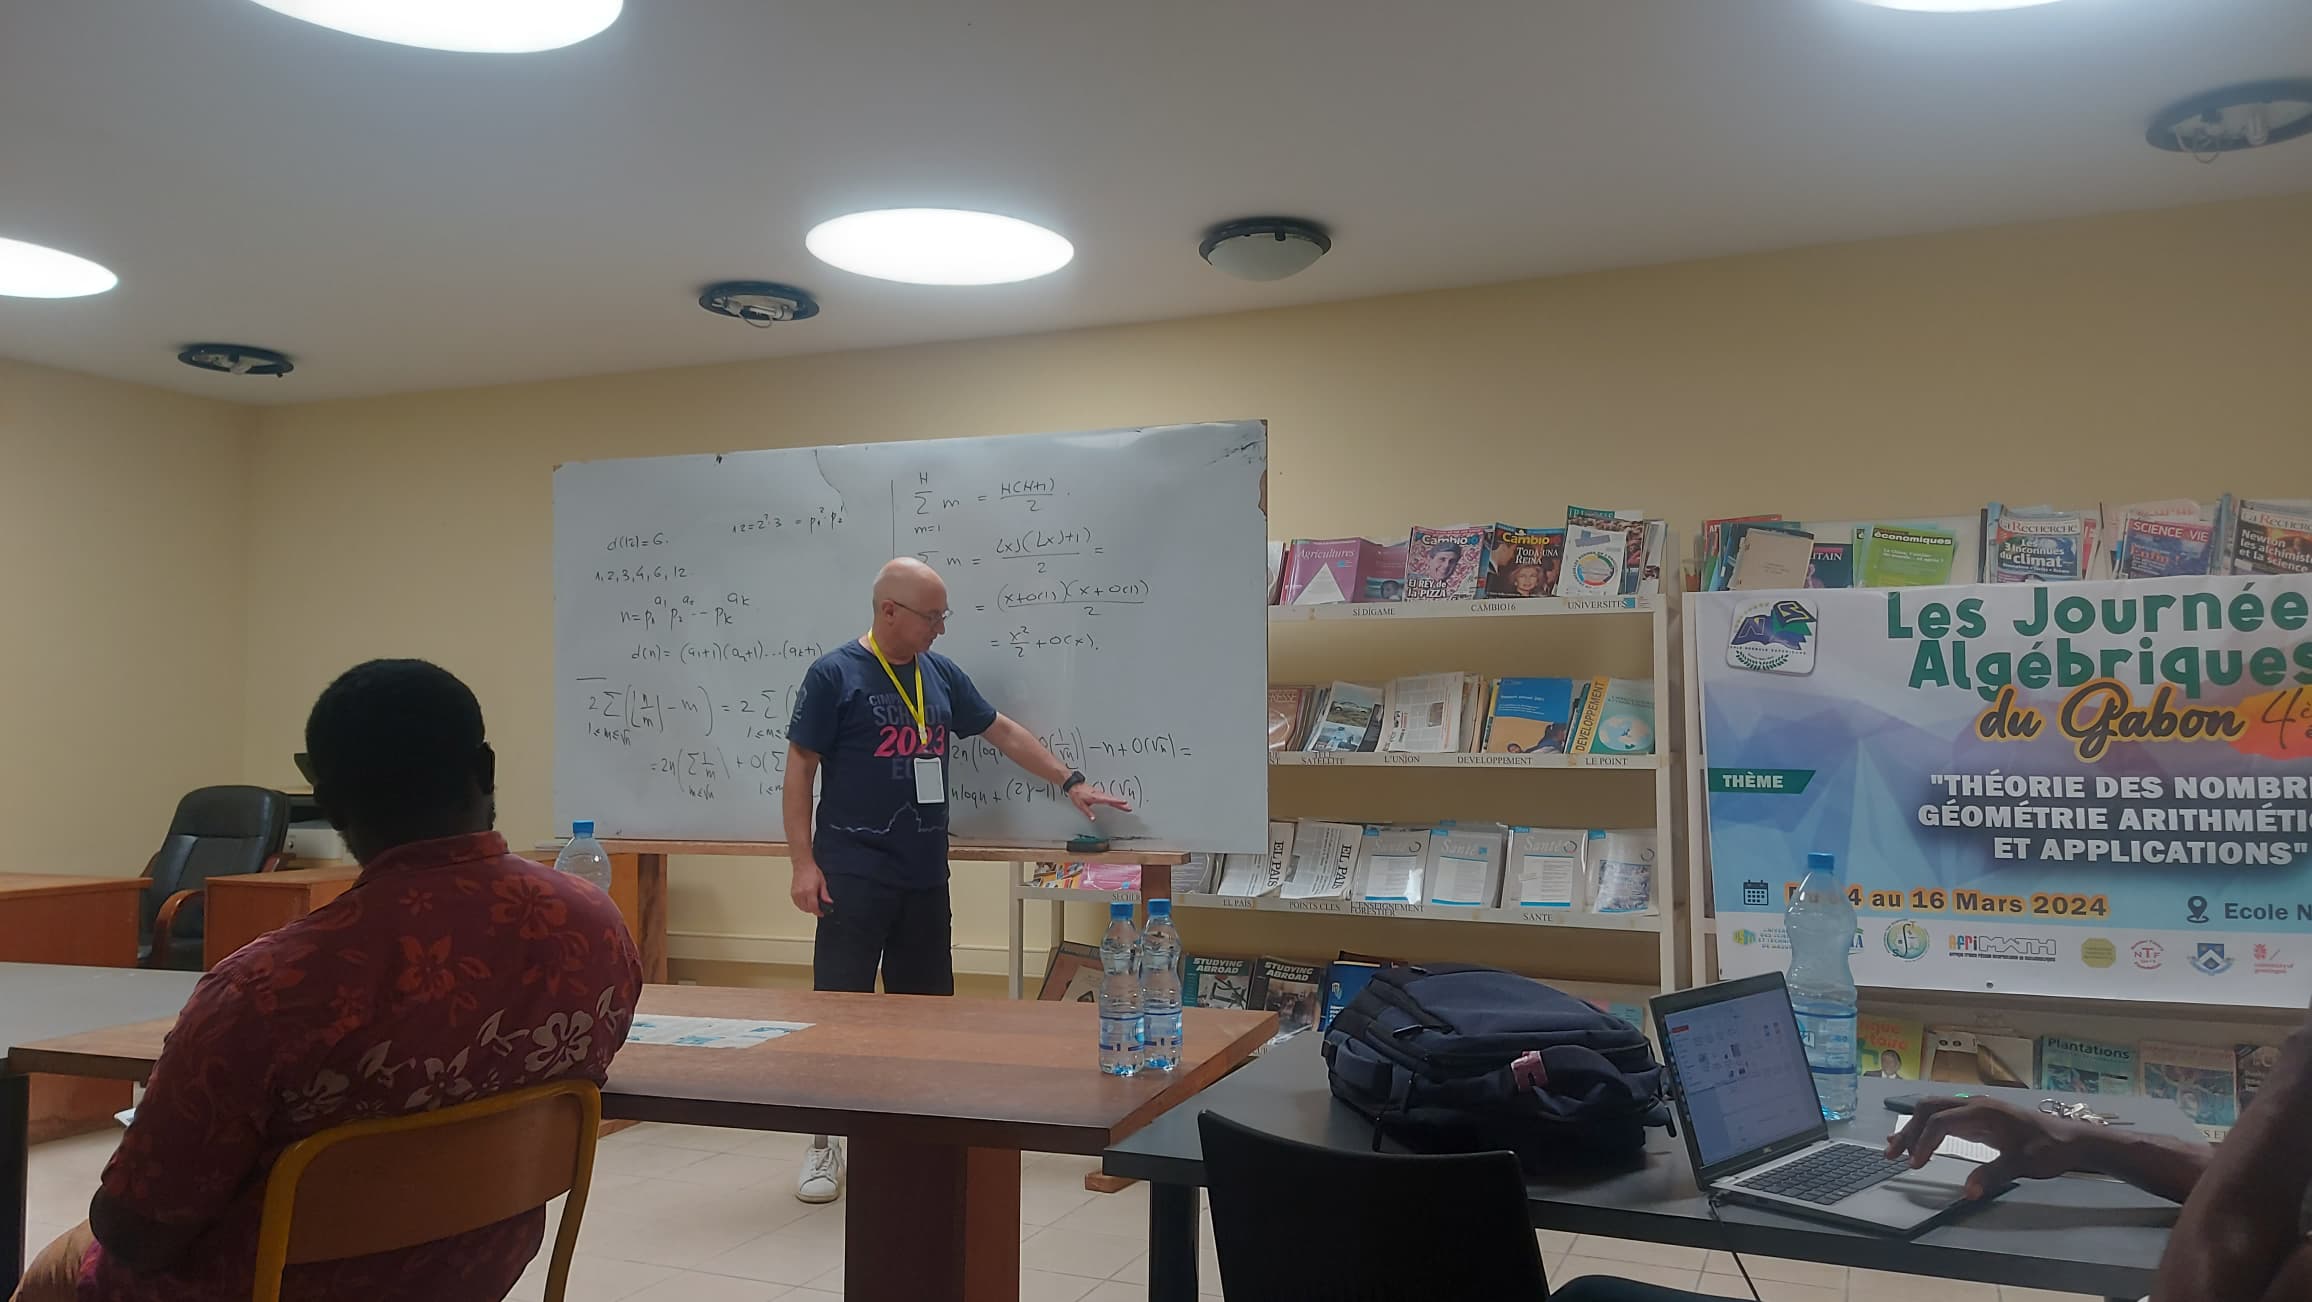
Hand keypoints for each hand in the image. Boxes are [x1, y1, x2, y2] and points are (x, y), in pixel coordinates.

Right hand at [789, 860, 833, 917]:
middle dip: (813, 910)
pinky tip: (806, 901)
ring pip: (801, 907)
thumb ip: (825, 894)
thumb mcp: (822, 882)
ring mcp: (795, 894)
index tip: (821, 913)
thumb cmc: (812, 871)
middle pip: (807, 909)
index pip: (813, 907)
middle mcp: (801, 893)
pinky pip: (797, 904)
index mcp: (810, 890)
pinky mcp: (792, 893)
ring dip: (807, 908)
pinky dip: (802, 905)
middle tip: (818, 907)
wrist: (803, 865)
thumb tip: (828, 902)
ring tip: (812, 904)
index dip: (818, 912)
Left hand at [1068, 783, 1131, 820]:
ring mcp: (1100, 793)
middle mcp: (1099, 795)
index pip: (1109, 800)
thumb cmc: (1077, 794)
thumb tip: (1093, 819)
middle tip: (1129, 808)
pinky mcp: (1099, 793)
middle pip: (1113, 800)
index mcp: (1096, 797)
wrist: (1074, 786)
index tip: (1124, 803)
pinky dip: (1114, 800)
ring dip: (1119, 802)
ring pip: (1111, 798)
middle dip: (1121, 804)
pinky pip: (1109, 797)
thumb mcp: (1081, 805)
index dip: (1117, 801)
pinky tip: (1117, 802)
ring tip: (1126, 806)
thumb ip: (1088, 812)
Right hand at [1884, 1096, 2084, 1198]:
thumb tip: (1967, 1192)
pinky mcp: (1978, 1119)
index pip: (1941, 1121)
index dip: (1924, 1142)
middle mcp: (1975, 1104)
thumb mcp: (2023, 1164)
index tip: (1915, 1165)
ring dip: (1914, 1129)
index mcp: (1984, 1111)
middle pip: (1929, 1109)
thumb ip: (1993, 1175)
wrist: (2071, 1140)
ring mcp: (1976, 1110)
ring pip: (1934, 1111)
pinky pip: (1945, 1118)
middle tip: (1892, 1155)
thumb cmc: (2050, 1150)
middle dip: (1908, 1130)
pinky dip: (1926, 1129)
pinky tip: (1915, 1141)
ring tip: (1894, 1149)